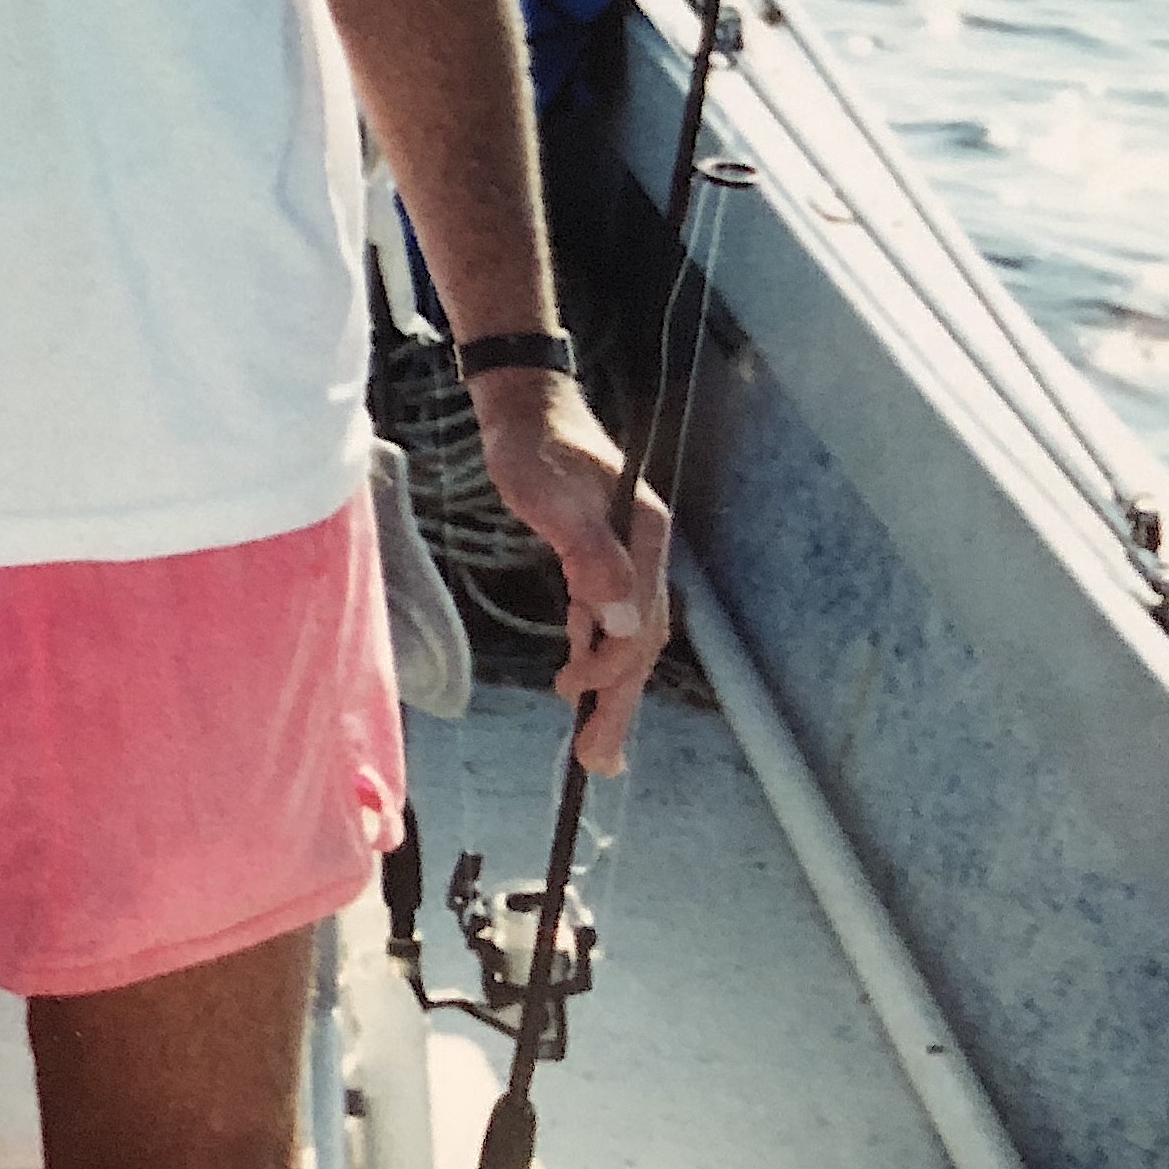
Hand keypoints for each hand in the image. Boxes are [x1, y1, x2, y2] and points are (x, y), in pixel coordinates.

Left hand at [473, 370, 672, 773]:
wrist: (524, 404)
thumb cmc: (532, 445)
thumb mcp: (548, 495)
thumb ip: (587, 554)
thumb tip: (621, 621)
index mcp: (643, 539)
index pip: (641, 626)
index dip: (612, 669)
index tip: (572, 697)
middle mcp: (644, 552)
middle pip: (642, 642)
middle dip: (622, 704)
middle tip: (599, 764)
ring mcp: (626, 556)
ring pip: (627, 637)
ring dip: (613, 690)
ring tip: (596, 746)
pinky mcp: (600, 557)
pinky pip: (607, 619)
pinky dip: (597, 655)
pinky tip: (580, 681)